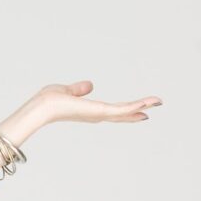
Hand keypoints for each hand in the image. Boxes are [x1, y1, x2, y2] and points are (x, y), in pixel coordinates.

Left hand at [34, 80, 162, 124]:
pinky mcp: (99, 112)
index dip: (127, 111)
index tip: (141, 110)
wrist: (42, 107)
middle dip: (138, 111)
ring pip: (125, 111)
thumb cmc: (49, 101)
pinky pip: (121, 109)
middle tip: (155, 105)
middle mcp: (96, 115)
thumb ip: (79, 90)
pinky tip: (146, 104)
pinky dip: (135, 106)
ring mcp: (99, 114)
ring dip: (142, 105)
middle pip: (122, 114)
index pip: (112, 111)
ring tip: (158, 101)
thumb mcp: (68, 91)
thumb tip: (90, 85)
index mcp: (90, 111)